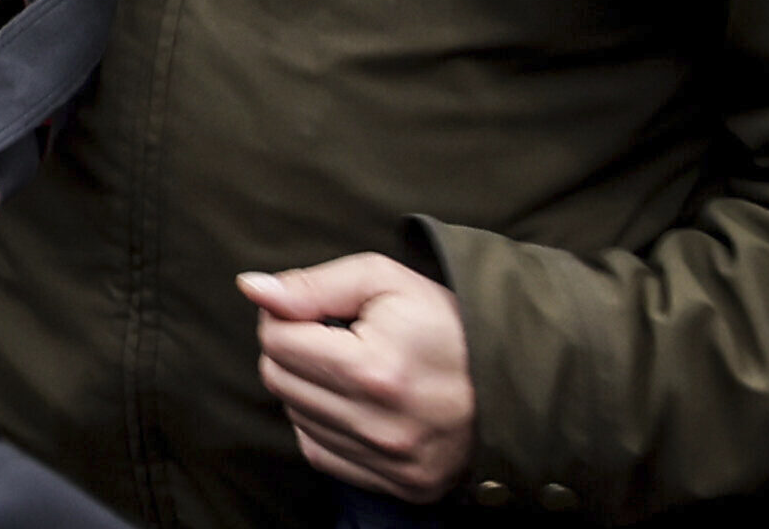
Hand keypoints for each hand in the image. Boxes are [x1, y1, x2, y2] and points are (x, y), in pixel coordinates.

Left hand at [243, 254, 475, 498]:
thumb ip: (312, 284)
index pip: (277, 340)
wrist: (516, 385)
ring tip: (353, 368)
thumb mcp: (385, 282)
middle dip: (293, 349)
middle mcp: (380, 426)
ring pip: (295, 415)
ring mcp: (391, 463)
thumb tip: (252, 287)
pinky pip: (319, 451)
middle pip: (278, 379)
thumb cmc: (448, 326)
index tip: (316, 311)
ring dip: (309, 386)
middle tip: (332, 337)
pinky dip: (324, 424)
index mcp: (375, 371)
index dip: (286, 315)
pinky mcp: (399, 485)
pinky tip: (356, 403)